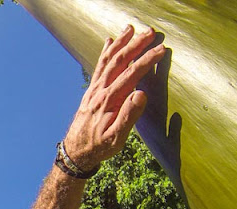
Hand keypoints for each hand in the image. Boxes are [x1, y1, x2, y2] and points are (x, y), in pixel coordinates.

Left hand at [63, 25, 166, 171]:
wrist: (76, 151)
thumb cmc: (99, 146)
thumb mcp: (116, 138)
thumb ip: (129, 117)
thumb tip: (141, 94)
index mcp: (109, 101)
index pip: (131, 74)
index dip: (146, 61)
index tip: (160, 49)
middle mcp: (100, 91)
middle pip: (119, 61)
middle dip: (135, 44)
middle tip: (150, 31)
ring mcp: (94, 89)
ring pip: (107, 60)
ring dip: (120, 43)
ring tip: (130, 28)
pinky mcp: (91, 91)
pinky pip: (98, 66)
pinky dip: (105, 52)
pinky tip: (109, 41)